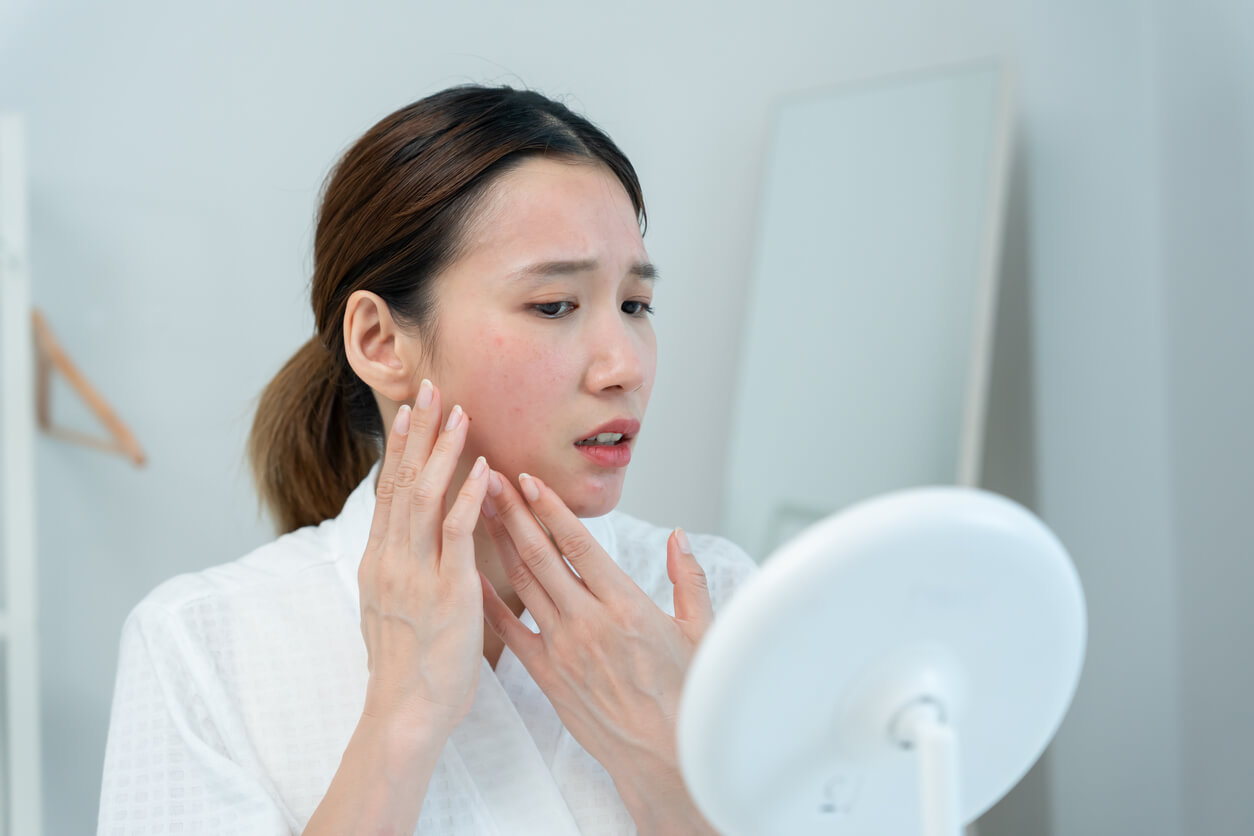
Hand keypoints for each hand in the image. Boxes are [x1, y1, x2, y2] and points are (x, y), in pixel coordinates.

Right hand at [357, 379, 489, 736]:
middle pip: (401, 480)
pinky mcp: (446, 591)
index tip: (412, 411)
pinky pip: (456, 534)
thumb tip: (410, 544)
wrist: (405, 713)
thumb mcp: (393, 609)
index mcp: (379, 563)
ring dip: (443, 452)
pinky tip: (484, 469)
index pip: (388, 491)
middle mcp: (390, 560)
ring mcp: (415, 574)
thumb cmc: (407, 669)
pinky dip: (469, 497)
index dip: (400, 448)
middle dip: (417, 432)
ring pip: (425, 497)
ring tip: (458, 412)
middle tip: (429, 388)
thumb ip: (403, 571)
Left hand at [478, 470, 715, 832]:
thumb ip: (687, 579)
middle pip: (541, 555)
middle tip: (488, 478)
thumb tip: (678, 536)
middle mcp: (589, 622)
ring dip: (499, 544)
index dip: (549, 507)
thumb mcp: (700, 632)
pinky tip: (471, 575)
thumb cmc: (686, 695)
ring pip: (523, 585)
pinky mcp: (548, 675)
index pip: (578, 544)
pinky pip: (510, 632)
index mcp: (626, 605)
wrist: (663, 757)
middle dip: (512, 512)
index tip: (527, 478)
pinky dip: (489, 601)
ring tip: (479, 511)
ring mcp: (564, 649)